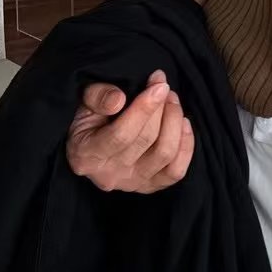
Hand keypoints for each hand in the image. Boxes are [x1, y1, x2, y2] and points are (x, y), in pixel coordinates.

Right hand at [66, 69, 194, 193]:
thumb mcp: (85, 100)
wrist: (93, 140)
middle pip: (146, 140)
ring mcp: (131, 184)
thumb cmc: (91, 116)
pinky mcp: (150, 186)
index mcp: (86, 155)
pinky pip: (176, 171)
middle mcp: (108, 175)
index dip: (145, 108)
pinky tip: (183, 123)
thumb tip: (118, 99)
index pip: (122, 134)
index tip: (160, 85)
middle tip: (164, 86)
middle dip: (161, 108)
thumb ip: (97, 96)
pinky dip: (186, 145)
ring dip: (175, 122)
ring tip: (172, 100)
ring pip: (164, 154)